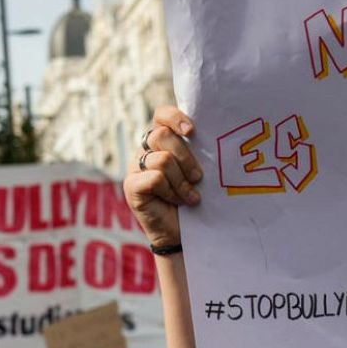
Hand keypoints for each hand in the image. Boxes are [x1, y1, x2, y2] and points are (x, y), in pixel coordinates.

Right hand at [124, 107, 203, 247]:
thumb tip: (215, 133)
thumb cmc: (194, 197)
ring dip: (182, 181)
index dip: (175, 117)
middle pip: (162, 135)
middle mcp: (145, 151)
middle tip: (199, 178)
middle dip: (186, 157)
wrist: (183, 232)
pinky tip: (177, 201)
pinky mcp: (131, 186)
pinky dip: (171, 191)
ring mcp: (135, 168)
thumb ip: (198, 151)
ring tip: (190, 196)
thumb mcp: (198, 170)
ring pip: (162, 160)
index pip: (161, 115)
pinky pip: (155, 178)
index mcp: (161, 142)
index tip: (192, 131)